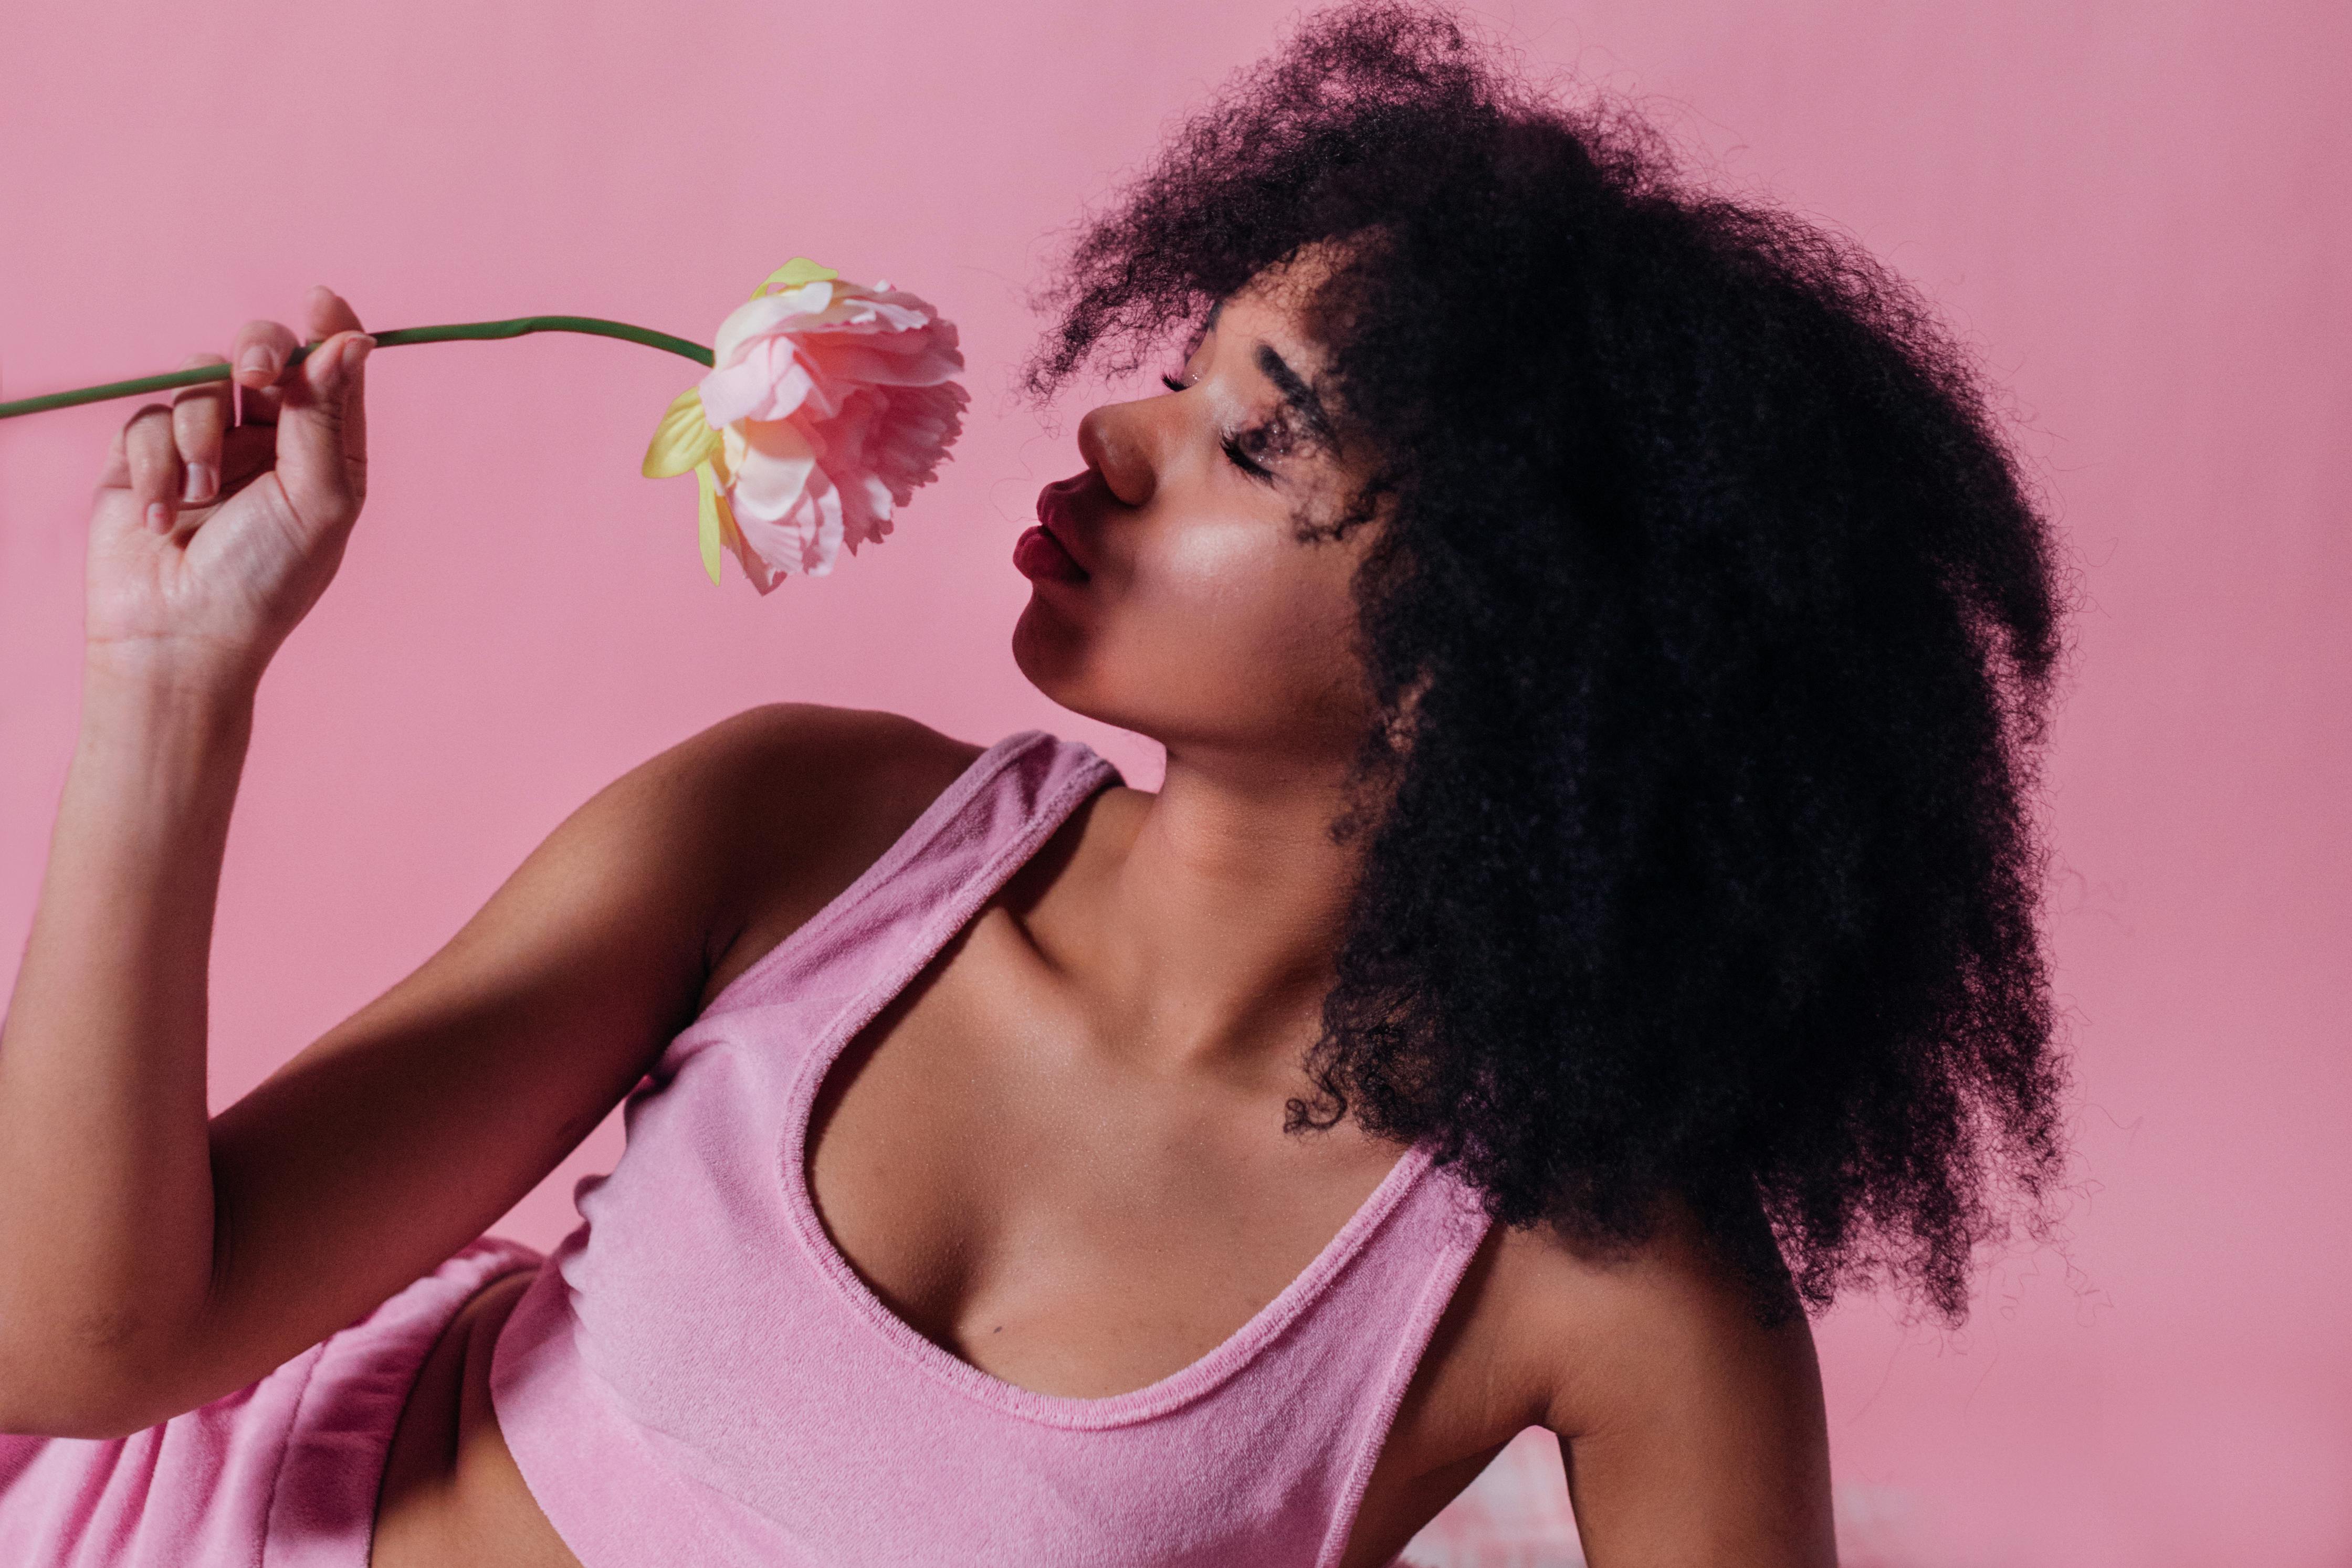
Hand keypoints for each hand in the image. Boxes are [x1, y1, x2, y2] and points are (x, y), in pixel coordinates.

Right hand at [84, 285, 373, 689]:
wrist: (179, 636)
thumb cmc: (264, 580)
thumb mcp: (316, 499)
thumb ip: (326, 417)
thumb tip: (351, 342)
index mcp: (325, 451)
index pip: (331, 370)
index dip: (327, 328)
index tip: (320, 300)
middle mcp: (269, 440)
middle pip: (262, 352)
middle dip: (257, 348)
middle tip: (254, 370)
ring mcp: (206, 444)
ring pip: (199, 379)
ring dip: (199, 430)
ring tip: (202, 495)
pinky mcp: (147, 455)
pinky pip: (147, 416)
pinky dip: (157, 462)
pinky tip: (164, 515)